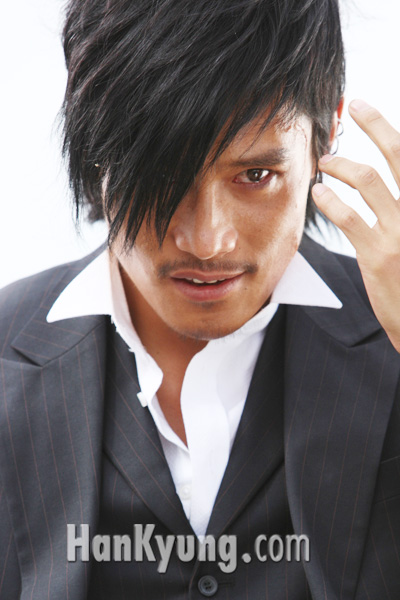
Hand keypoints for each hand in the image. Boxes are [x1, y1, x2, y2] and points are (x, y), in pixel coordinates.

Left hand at [312, 100, 399, 352]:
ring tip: (326, 161)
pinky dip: (330, 199)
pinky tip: (319, 193)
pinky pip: (349, 217)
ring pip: (368, 180)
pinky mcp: (379, 254)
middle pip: (399, 155)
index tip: (373, 110)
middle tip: (358, 105)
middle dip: (377, 124)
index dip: (390, 131)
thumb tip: (386, 185)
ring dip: (342, 164)